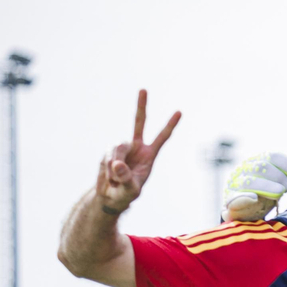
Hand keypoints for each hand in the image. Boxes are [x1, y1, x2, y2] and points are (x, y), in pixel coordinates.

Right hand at [96, 90, 179, 215]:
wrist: (110, 196)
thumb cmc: (125, 194)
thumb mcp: (130, 190)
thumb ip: (126, 178)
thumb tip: (118, 164)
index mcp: (149, 155)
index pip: (162, 137)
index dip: (170, 125)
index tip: (180, 112)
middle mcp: (135, 147)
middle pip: (138, 123)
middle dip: (141, 106)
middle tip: (144, 89)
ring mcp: (121, 148)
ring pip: (117, 149)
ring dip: (115, 166)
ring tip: (116, 180)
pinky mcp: (108, 152)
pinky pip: (107, 158)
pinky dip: (107, 169)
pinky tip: (109, 178)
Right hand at [224, 152, 286, 221]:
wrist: (246, 213)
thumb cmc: (265, 192)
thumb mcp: (279, 180)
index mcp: (257, 161)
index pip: (272, 156)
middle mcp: (244, 170)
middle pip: (262, 167)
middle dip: (280, 177)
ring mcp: (235, 185)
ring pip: (249, 182)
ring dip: (267, 186)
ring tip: (280, 192)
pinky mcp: (229, 203)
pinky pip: (234, 199)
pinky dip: (243, 198)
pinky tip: (254, 198)